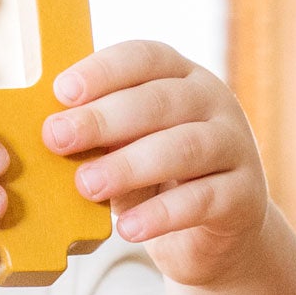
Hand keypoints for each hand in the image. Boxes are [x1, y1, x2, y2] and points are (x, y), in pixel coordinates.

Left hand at [43, 41, 269, 287]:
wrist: (213, 236)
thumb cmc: (157, 181)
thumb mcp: (125, 150)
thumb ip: (99, 137)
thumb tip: (50, 133)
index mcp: (181, 77)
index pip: (145, 58)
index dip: (103, 71)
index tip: (61, 91)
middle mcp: (214, 101)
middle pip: (160, 101)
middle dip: (104, 119)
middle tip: (57, 138)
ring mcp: (235, 146)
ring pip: (184, 148)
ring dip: (129, 165)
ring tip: (86, 185)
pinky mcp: (244, 196)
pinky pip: (202, 200)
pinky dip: (161, 215)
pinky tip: (127, 228)